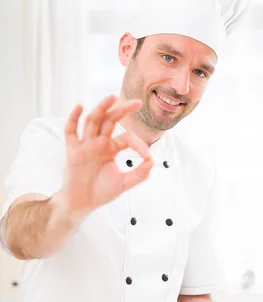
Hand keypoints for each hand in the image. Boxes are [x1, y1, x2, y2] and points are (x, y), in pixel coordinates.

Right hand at [59, 95, 152, 218]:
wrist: (81, 204)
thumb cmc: (101, 192)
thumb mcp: (124, 183)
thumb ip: (139, 174)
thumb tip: (152, 162)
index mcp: (111, 148)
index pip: (127, 137)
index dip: (139, 144)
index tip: (147, 156)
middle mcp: (99, 142)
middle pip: (110, 120)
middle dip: (122, 110)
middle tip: (137, 102)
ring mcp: (85, 145)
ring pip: (93, 121)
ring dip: (101, 108)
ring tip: (111, 97)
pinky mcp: (73, 151)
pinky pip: (71, 131)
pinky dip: (73, 118)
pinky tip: (79, 107)